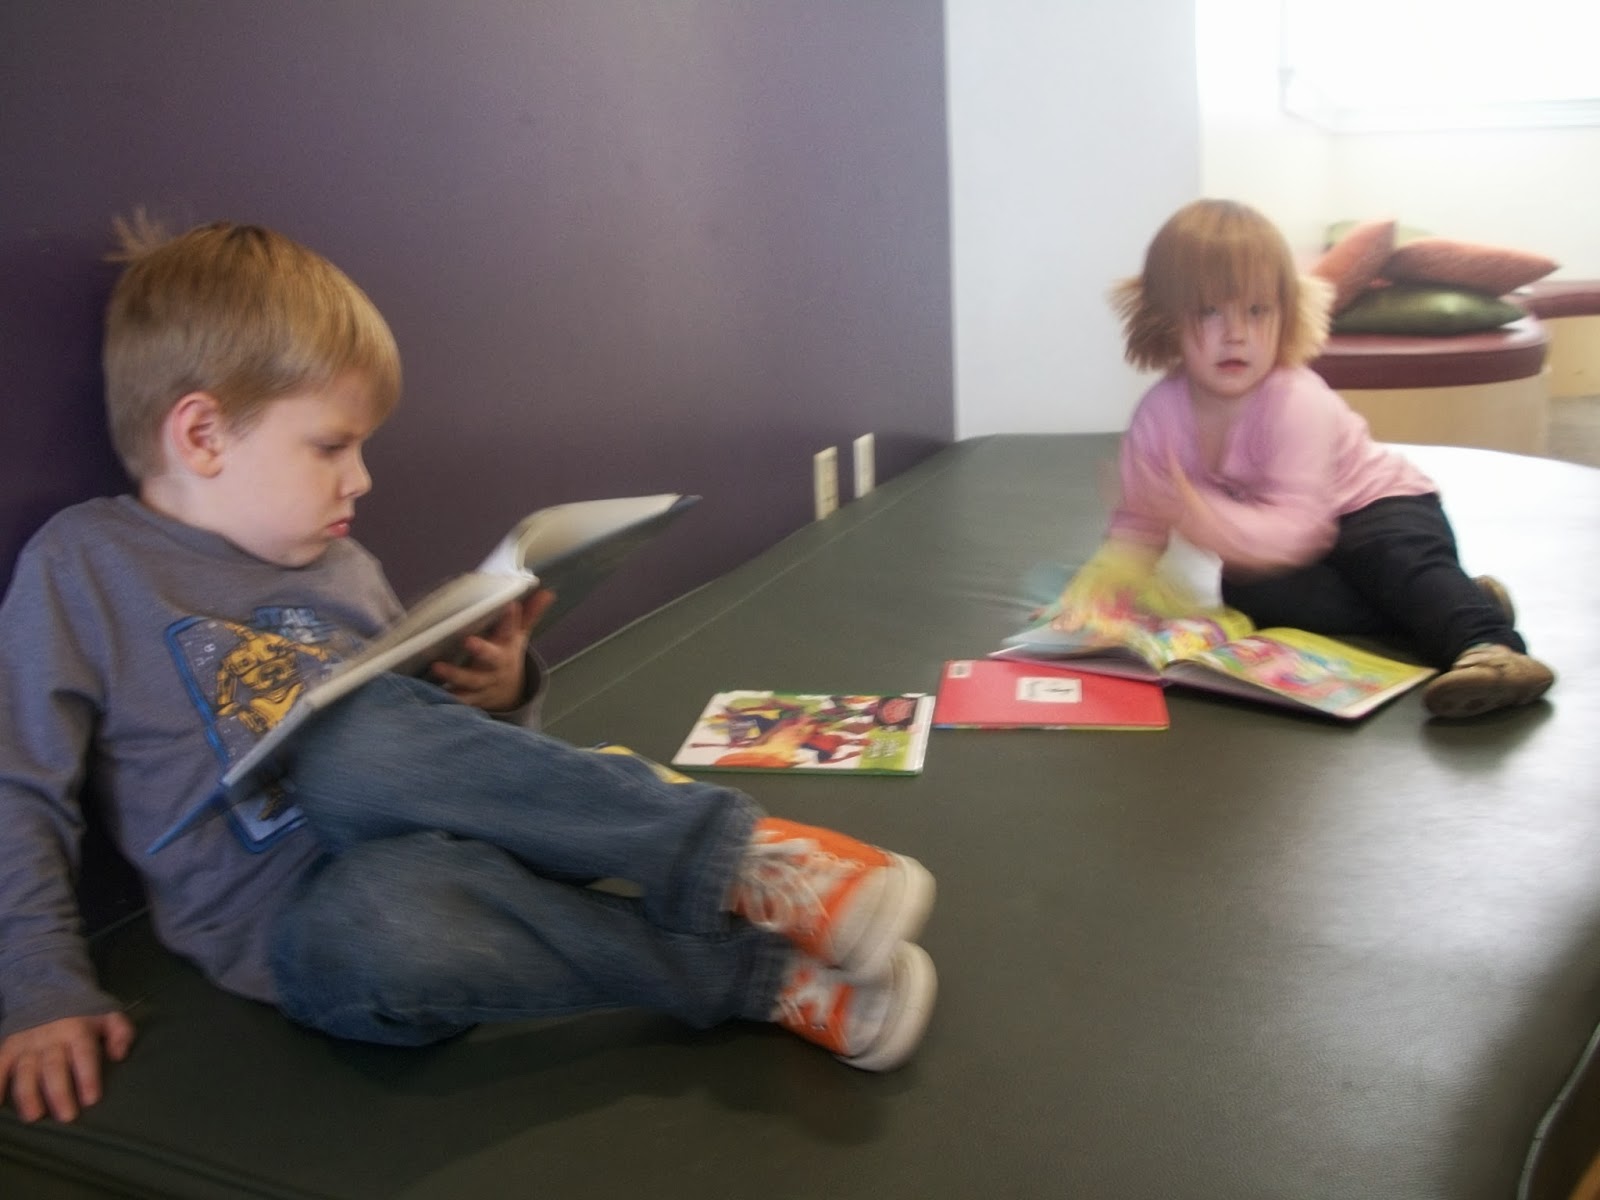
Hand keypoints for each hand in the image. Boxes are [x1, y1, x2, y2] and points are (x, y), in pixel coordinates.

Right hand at [0, 1012, 135, 1122]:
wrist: (50, 993)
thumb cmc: (83, 1015)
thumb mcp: (109, 1016)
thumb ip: (121, 1033)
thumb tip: (119, 1055)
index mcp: (77, 1030)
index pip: (84, 1055)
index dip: (88, 1077)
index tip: (91, 1099)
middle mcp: (50, 1037)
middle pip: (54, 1067)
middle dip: (60, 1092)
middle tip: (67, 1116)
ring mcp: (27, 1043)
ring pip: (26, 1071)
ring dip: (28, 1094)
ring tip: (34, 1115)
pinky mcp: (8, 1047)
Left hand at [430, 588, 553, 711]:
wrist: (508, 694)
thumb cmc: (506, 656)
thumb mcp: (519, 637)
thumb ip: (529, 615)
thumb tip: (547, 592)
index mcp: (507, 647)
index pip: (511, 630)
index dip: (511, 620)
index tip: (510, 605)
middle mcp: (497, 666)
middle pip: (492, 658)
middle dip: (482, 650)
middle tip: (468, 641)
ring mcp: (484, 683)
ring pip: (471, 680)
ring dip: (454, 675)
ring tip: (437, 667)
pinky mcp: (472, 698)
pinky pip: (459, 699)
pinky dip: (446, 698)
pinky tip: (430, 692)